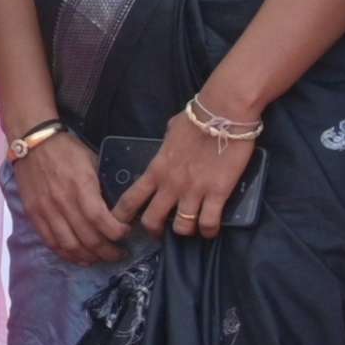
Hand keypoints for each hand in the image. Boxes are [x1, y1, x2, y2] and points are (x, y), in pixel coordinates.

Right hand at [7, 129, 122, 267]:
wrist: (32, 142)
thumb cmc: (67, 150)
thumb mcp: (92, 162)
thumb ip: (101, 188)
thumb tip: (114, 210)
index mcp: (80, 186)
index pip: (100, 220)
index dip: (116, 233)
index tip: (126, 233)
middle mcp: (62, 202)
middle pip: (88, 238)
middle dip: (108, 251)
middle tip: (120, 253)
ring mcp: (46, 210)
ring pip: (70, 245)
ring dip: (89, 257)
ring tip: (101, 259)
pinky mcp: (34, 215)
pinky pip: (51, 242)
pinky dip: (67, 254)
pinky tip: (79, 258)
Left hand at [113, 113, 254, 237]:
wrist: (223, 113)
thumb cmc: (196, 118)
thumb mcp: (170, 133)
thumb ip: (166, 148)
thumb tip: (168, 145)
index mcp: (156, 169)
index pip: (130, 200)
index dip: (121, 217)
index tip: (121, 225)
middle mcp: (170, 185)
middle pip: (152, 221)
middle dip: (154, 231)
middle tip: (161, 232)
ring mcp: (193, 191)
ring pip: (181, 227)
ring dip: (185, 231)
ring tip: (190, 227)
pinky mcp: (217, 193)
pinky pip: (208, 223)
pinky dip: (209, 230)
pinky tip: (210, 229)